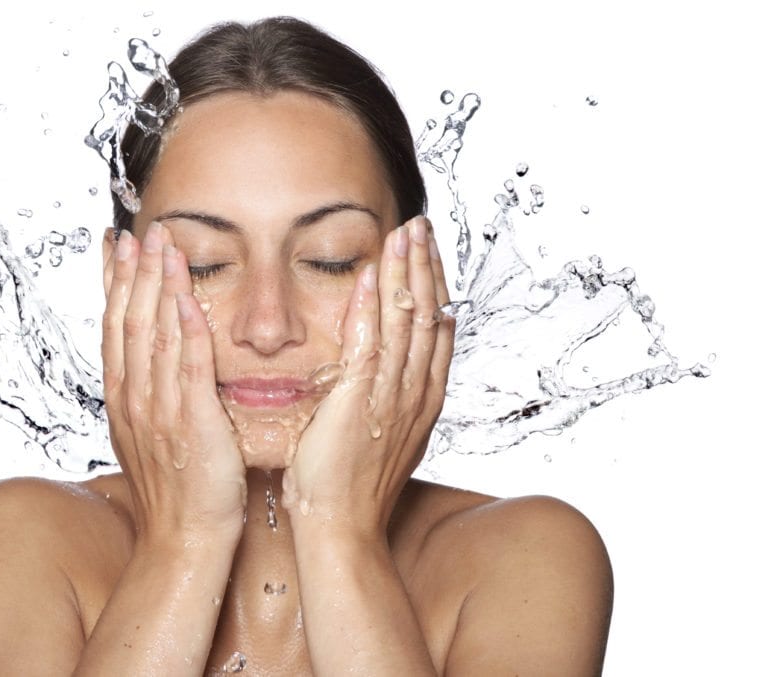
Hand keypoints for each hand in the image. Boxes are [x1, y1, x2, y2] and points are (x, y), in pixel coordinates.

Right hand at [102, 222, 246, 545]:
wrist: (183, 540)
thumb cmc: (176, 491)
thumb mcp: (151, 436)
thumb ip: (151, 395)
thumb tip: (152, 363)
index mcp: (124, 399)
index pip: (115, 329)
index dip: (113, 284)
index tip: (115, 248)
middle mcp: (135, 398)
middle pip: (129, 322)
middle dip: (133, 273)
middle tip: (139, 232)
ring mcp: (160, 409)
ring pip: (155, 335)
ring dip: (158, 287)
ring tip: (163, 245)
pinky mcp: (192, 421)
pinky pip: (189, 366)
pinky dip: (188, 329)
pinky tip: (189, 297)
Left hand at [282, 216, 453, 535]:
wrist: (341, 527)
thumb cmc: (351, 485)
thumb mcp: (383, 433)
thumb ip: (392, 394)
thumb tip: (392, 366)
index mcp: (421, 399)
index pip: (436, 329)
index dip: (434, 285)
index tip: (427, 251)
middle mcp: (415, 393)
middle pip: (429, 316)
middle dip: (425, 267)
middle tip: (420, 226)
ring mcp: (392, 398)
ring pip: (407, 323)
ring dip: (406, 274)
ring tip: (404, 234)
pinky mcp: (361, 403)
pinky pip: (370, 345)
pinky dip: (373, 307)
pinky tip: (373, 275)